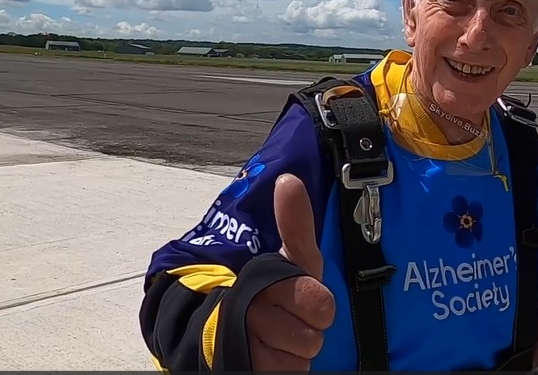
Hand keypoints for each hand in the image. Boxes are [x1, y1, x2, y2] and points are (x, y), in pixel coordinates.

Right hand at [245, 174, 335, 370]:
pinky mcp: (244, 369)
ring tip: (275, 336)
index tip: (302, 297)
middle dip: (305, 331)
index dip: (318, 305)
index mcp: (266, 282)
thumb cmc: (267, 289)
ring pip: (298, 362)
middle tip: (288, 318)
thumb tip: (289, 181)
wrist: (216, 327)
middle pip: (313, 339)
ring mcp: (245, 348)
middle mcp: (251, 315)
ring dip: (292, 352)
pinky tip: (268, 353)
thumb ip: (295, 224)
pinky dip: (278, 369)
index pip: (322, 305)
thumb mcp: (289, 257)